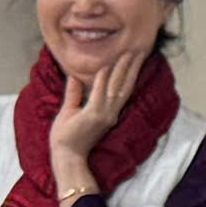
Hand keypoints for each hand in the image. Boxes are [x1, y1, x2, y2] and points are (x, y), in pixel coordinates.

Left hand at [50, 47, 146, 169]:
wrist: (66, 156)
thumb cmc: (67, 138)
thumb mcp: (70, 110)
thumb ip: (74, 94)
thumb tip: (73, 77)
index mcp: (107, 112)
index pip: (121, 89)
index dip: (128, 73)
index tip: (133, 58)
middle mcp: (110, 112)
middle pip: (124, 86)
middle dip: (132, 67)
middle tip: (138, 50)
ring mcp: (103, 114)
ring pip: (116, 87)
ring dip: (122, 69)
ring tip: (128, 54)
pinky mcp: (94, 116)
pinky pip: (99, 94)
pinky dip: (102, 80)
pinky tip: (105, 67)